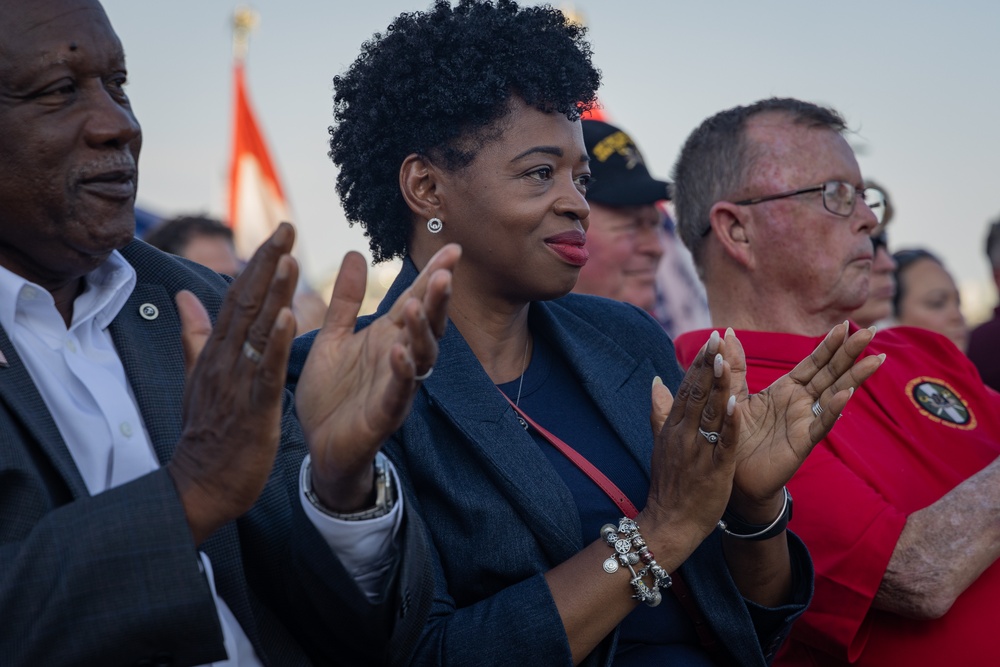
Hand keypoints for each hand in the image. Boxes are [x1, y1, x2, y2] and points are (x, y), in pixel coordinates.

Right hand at [168, 222, 298, 544]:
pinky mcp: (252, 407)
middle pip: (247, 302)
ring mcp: (236, 382)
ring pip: (255, 330)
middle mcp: (224, 359)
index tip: (279, 232)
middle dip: (268, 263)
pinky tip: (286, 317)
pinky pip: (264, 370)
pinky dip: (273, 343)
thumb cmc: (206, 433)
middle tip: (288, 226)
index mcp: (216, 352)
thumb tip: (184, 297)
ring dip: (272, 292)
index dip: (258, 263)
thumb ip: (194, 336)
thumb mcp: (197, 378)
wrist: (201, 484)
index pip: (238, 297)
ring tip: (289, 257)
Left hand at [295, 244, 460, 511]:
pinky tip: (399, 351)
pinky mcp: (384, 415)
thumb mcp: (333, 337)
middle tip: (444, 274)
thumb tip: (355, 254)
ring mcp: (396, 387)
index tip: (452, 248)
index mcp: (388, 336)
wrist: (318, 446)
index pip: (417, 300)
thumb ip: (345, 299)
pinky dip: (402, 372)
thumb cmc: (331, 393)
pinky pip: (399, 391)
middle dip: (438, 301)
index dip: (434, 276)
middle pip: (429, 325)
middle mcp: (399, 358)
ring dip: (422, 332)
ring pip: (421, 357)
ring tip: (416, 306)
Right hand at [640, 331, 740, 563]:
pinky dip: (728, 423)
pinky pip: (722, 443)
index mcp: (673, 428)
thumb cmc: (668, 486)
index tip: (710, 341)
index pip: (686, 388)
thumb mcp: (660, 445)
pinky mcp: (714, 470)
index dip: (699, 364)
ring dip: (717, 386)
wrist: (668, 524)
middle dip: (708, 366)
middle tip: (717, 339)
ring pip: (708, 413)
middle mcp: (683, 435)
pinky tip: (734, 403)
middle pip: (696, 394)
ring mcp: (697, 452)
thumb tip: (656, 381)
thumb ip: (660, 412)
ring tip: (724, 360)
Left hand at [724, 323, 883, 519]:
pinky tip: (848, 395)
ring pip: (835, 395)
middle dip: (850, 353)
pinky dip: (834, 410)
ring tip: (875, 359)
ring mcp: (805, 421)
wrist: (731, 472)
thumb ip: (733, 366)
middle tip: (871, 332)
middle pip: (831, 373)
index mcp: (787, 389)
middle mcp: (801, 402)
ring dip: (855, 378)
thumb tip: (726, 332)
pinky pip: (821, 424)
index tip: (844, 324)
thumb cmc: (734, 434)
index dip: (829, 345)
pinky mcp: (802, 442)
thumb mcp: (732, 395)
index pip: (813, 362)